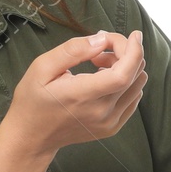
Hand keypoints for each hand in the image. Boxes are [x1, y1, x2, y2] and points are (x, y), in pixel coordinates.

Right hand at [6, 28, 146, 157]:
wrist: (32, 136)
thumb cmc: (33, 99)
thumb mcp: (42, 67)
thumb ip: (73, 50)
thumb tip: (101, 40)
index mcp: (82, 96)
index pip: (123, 74)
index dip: (134, 52)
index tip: (133, 34)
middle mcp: (101, 112)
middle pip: (134, 76)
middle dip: (125, 53)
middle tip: (99, 50)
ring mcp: (109, 123)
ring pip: (138, 86)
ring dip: (127, 67)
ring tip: (99, 65)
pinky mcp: (112, 127)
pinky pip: (133, 99)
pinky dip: (127, 82)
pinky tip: (104, 79)